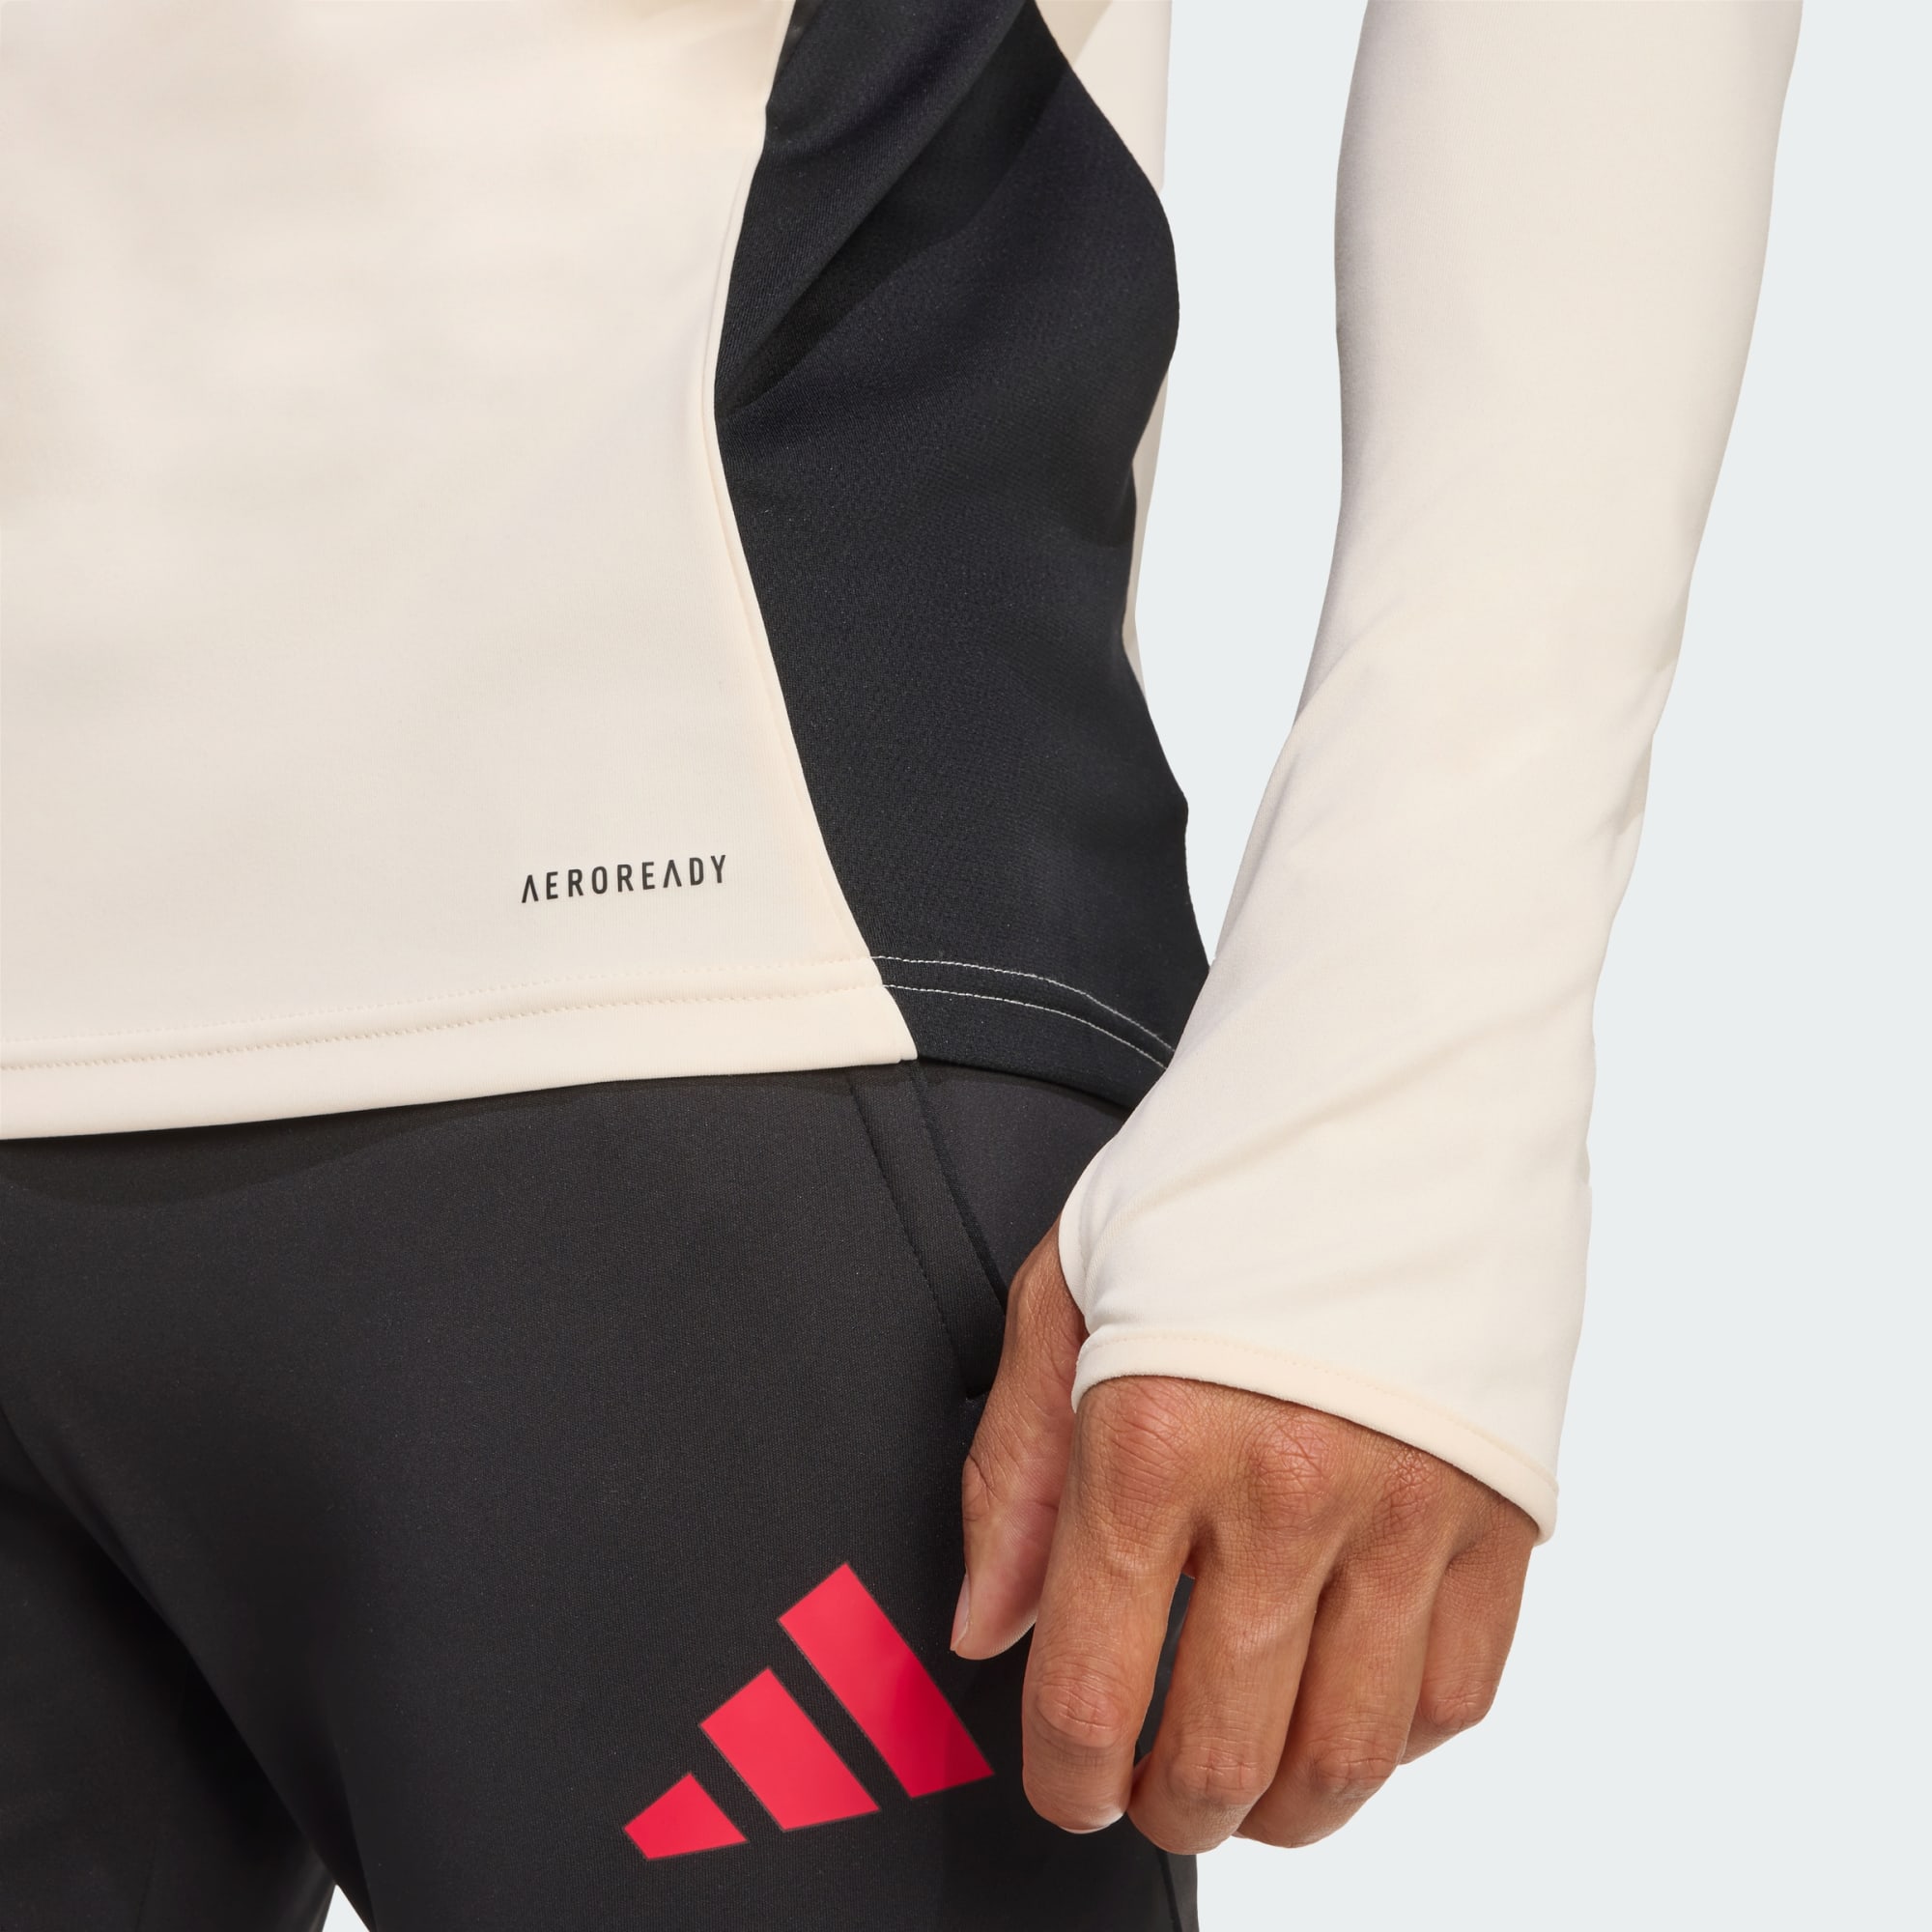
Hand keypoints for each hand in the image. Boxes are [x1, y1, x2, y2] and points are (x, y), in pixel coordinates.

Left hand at [954, 1224, 1536, 1852]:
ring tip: (1244, 1780)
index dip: (1065, 1779)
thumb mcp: (1064, 1293)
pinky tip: (1343, 1700)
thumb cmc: (1215, 1181)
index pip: (1094, 1692)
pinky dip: (1391, 1737)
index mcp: (1155, 1437)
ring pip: (1347, 1758)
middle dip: (1164, 1811)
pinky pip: (1454, 1694)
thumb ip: (1012, 1472)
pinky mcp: (1506, 1510)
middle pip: (1222, 1758)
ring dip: (1281, 1809)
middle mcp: (1288, 1489)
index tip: (1063, 1785)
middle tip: (1146, 1792)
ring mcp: (1411, 1509)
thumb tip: (990, 1627)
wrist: (1392, 1088)